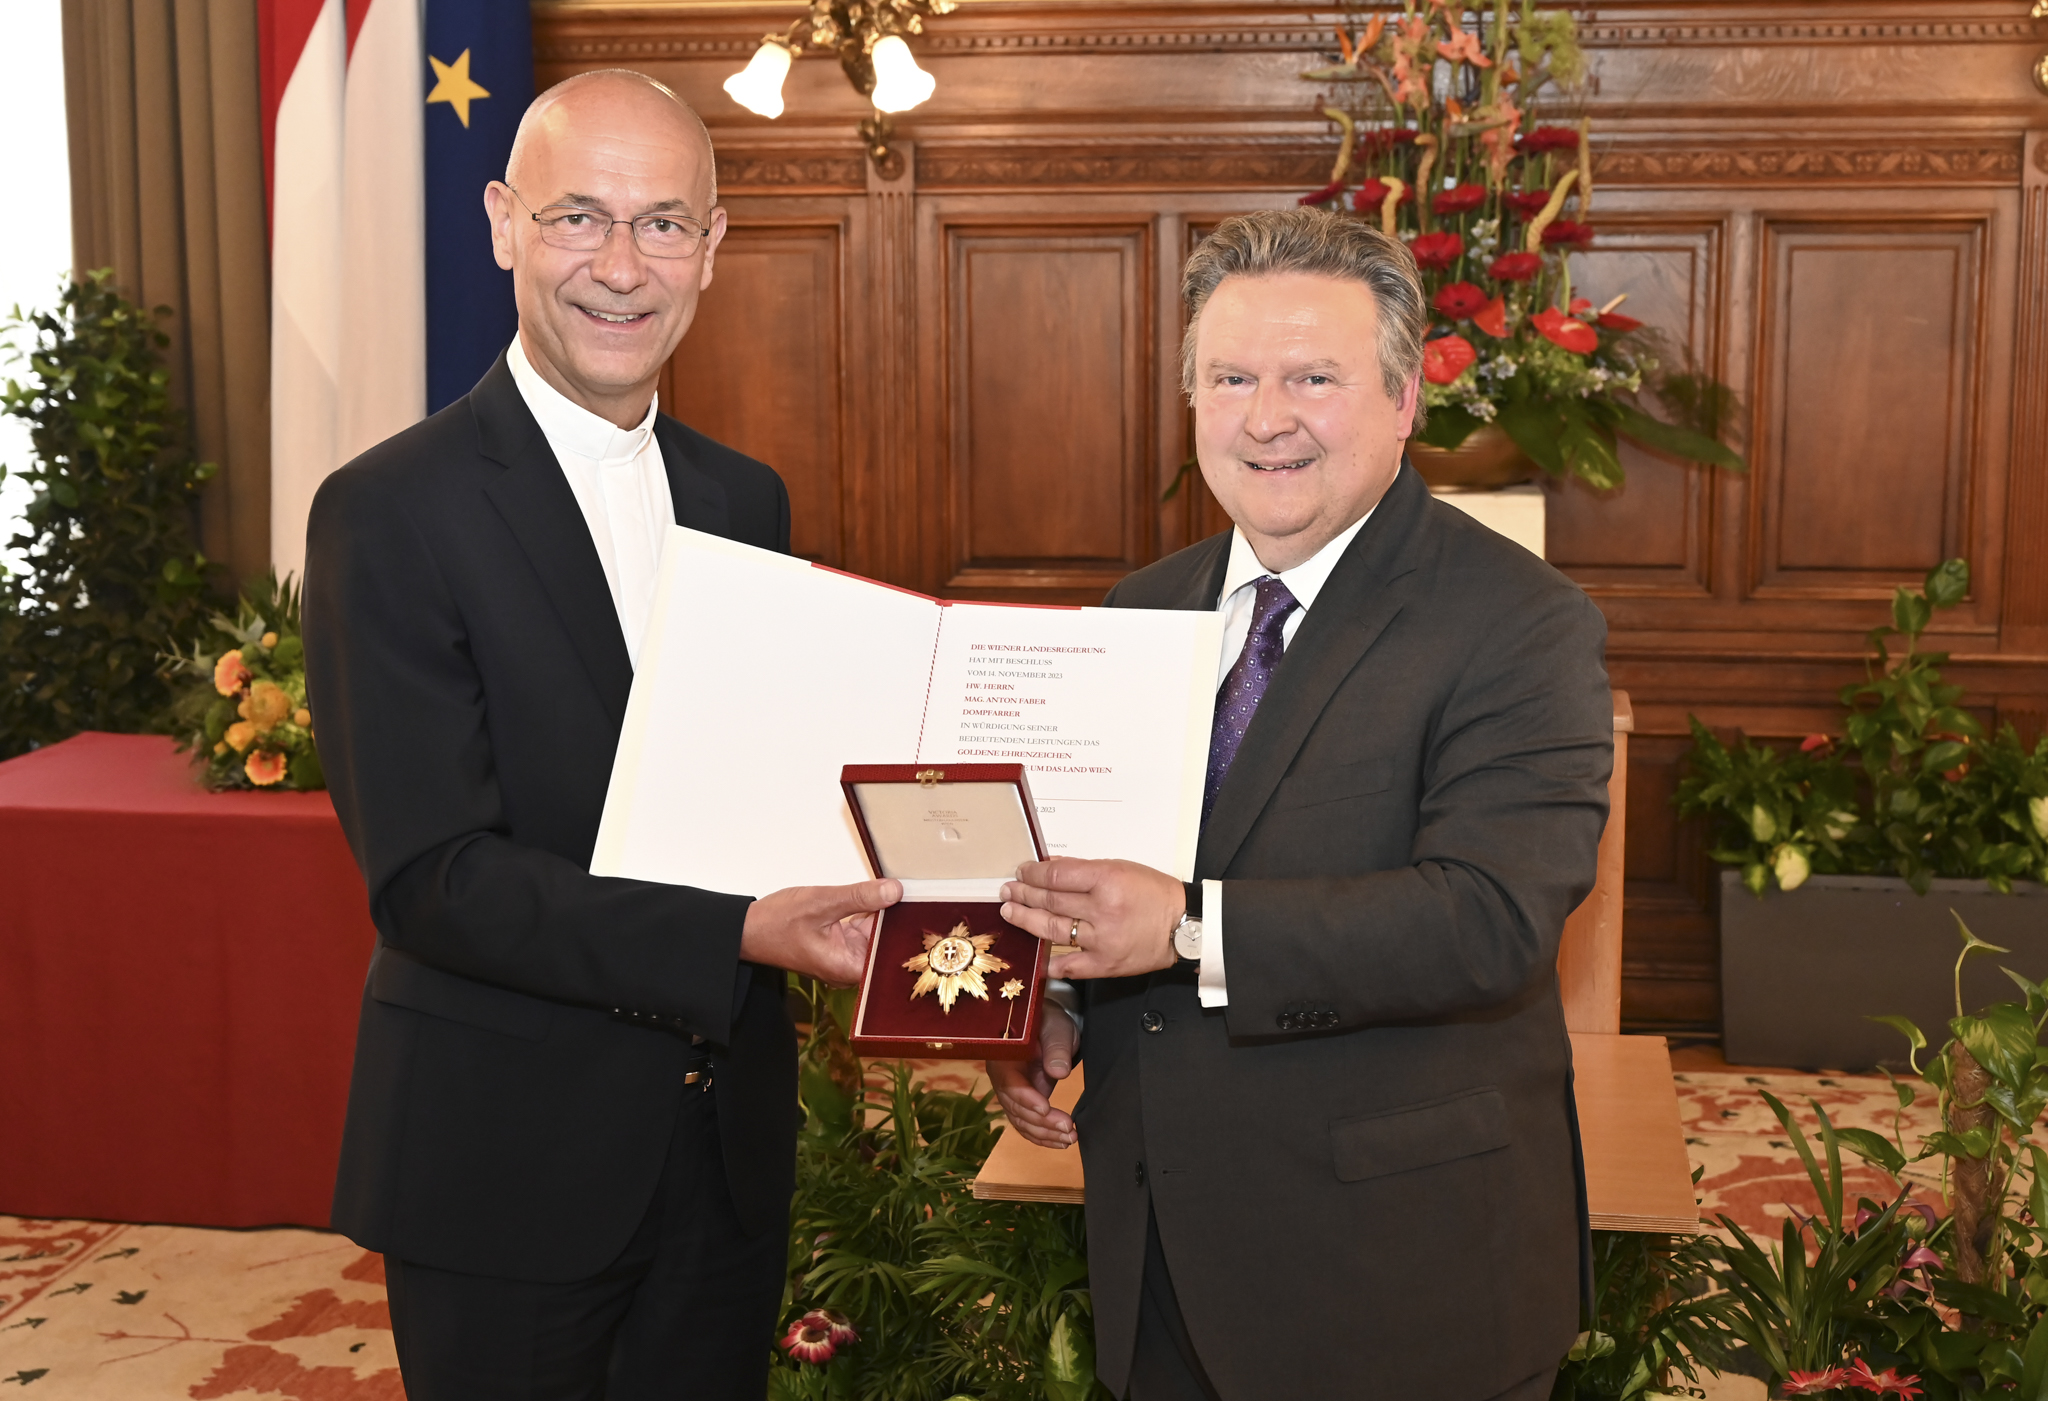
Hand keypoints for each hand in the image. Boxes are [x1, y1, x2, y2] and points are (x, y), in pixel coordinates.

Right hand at [739, 878, 899, 986]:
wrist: (748, 930)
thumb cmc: (774, 925)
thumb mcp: (820, 903)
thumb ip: (859, 897)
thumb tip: (893, 891)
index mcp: (846, 966)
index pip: (890, 955)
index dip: (906, 933)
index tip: (919, 909)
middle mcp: (849, 966)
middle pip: (886, 944)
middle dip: (897, 919)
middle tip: (914, 893)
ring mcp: (845, 955)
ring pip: (876, 934)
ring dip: (883, 914)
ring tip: (898, 890)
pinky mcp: (841, 944)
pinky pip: (864, 928)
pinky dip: (869, 913)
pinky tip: (877, 896)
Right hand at [988, 1005, 1078, 1148]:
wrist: (1046, 1024)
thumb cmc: (1049, 1022)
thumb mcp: (1056, 1028)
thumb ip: (1056, 1047)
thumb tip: (1058, 1072)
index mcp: (1003, 1057)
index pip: (1009, 1083)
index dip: (1026, 1098)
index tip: (1046, 1108)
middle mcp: (1002, 1077)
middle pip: (1015, 1107)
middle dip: (1041, 1122)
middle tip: (1068, 1128)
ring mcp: (1011, 1092)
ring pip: (1021, 1121)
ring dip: (1044, 1134)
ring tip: (1070, 1138)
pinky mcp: (1023, 1101)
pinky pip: (1027, 1124)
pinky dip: (1042, 1136)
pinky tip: (1060, 1141)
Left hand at [1000, 857, 1181, 980]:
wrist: (1184, 926)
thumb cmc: (1155, 894)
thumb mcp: (1121, 868)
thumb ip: (1083, 870)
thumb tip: (1049, 868)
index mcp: (1108, 880)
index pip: (1057, 875)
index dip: (1033, 873)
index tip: (1022, 872)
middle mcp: (1102, 910)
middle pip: (1050, 901)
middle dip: (1024, 895)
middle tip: (1008, 892)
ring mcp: (1102, 939)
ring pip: (1053, 930)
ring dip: (1027, 920)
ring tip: (1011, 913)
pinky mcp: (1106, 964)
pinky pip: (1070, 966)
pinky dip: (1049, 963)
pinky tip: (1033, 957)